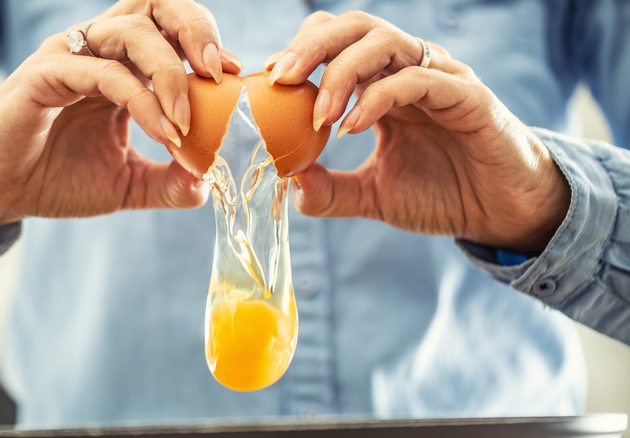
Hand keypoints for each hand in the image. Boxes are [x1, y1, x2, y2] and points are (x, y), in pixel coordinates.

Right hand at [0, 0, 242, 233]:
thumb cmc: (56, 178)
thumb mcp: (126, 183)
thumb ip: (168, 182)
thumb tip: (209, 184)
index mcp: (120, 65)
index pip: (169, 29)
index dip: (206, 43)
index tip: (235, 77)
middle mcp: (97, 51)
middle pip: (153, 5)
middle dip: (195, 27)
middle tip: (220, 71)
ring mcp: (69, 57)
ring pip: (130, 30)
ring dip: (170, 71)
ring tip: (188, 121)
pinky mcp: (43, 75)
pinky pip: (102, 73)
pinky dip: (141, 100)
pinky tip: (163, 133)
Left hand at [265, 11, 569, 253]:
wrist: (501, 215)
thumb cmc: (443, 195)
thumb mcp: (374, 195)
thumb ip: (330, 189)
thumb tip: (287, 181)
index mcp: (385, 84)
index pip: (338, 42)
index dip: (302, 50)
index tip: (270, 80)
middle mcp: (410, 71)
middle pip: (356, 27)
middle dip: (313, 46)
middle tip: (281, 77)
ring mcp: (440, 79)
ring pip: (386, 42)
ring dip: (342, 71)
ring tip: (319, 114)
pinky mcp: (468, 97)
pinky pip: (419, 79)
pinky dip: (380, 97)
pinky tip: (353, 127)